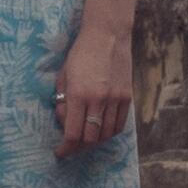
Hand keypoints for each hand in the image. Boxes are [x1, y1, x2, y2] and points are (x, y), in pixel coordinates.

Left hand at [56, 24, 135, 153]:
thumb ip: (63, 101)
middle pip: (90, 138)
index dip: (65, 148)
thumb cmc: (80, 54)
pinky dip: (109, 133)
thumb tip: (65, 123)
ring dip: (94, 141)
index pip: (73, 134)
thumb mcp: (64, 76)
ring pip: (107, 134)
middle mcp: (99, 99)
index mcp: (79, 94)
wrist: (107, 35)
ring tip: (85, 139)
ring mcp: (116, 99)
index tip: (59, 152)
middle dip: (78, 147)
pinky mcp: (127, 96)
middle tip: (71, 147)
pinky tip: (101, 131)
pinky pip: (120, 125)